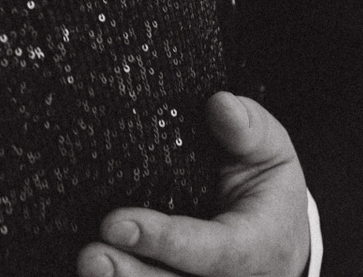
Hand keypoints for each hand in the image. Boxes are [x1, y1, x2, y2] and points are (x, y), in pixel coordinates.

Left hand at [78, 93, 310, 276]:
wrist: (276, 237)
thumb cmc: (265, 187)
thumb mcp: (270, 152)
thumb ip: (249, 131)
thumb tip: (220, 104)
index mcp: (259, 246)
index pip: (214, 251)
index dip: (166, 241)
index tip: (117, 222)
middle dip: (132, 275)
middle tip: (91, 255)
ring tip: (87, 262)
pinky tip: (92, 270)